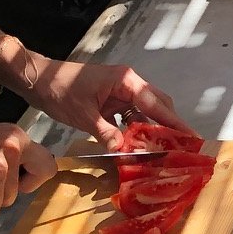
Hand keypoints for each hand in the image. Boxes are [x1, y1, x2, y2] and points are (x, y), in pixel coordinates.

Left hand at [24, 58, 197, 145]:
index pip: (156, 103)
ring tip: (163, 152)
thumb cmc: (61, 90)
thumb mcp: (83, 115)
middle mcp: (128, 84)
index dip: (175, 122)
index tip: (192, 137)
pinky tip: (137, 148)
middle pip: (157, 105)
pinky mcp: (112, 101)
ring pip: (145, 113)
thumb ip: (106, 132)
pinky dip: (135, 132)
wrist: (39, 81)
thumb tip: (124, 152)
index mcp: (126, 81)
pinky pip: (131, 117)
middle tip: (182, 149)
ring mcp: (121, 92)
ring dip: (151, 132)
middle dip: (169, 127)